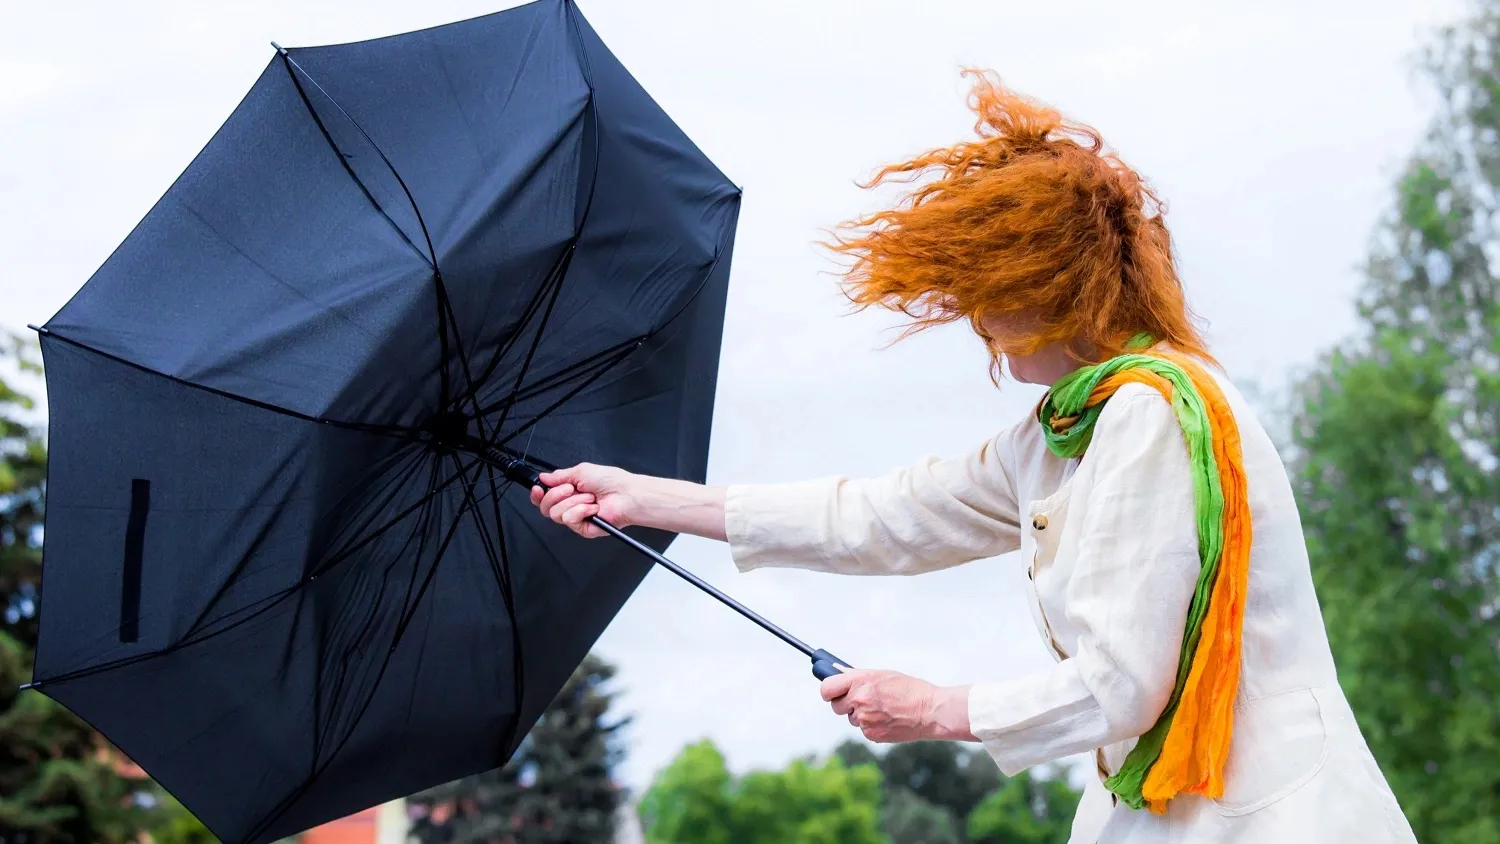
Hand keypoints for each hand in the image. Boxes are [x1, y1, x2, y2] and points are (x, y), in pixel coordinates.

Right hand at [529, 463, 638, 538]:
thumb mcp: (581, 471)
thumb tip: (544, 477)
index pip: (545, 496)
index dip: (537, 494)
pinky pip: (569, 520)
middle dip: (556, 495)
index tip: (538, 488)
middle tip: (571, 489)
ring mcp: (576, 517)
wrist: (626, 494)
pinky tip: (592, 508)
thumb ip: (559, 475)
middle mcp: (571, 504)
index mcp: (570, 490)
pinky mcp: (582, 529)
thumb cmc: (611, 481)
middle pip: (545, 507)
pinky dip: (580, 511)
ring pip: (555, 514)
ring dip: (573, 501)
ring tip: (589, 497)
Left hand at [821, 669, 974, 743]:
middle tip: (860, 700)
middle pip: (836, 706)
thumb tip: (838, 675)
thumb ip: (858, 677)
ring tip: (883, 709)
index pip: (827, 688)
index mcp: (860, 681)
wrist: (929, 711)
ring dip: (861, 715)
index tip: (831, 692)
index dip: (828, 691)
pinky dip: (872, 726)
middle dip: (845, 704)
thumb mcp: (882, 675)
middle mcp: (859, 700)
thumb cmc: (908, 689)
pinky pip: (864, 730)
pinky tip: (888, 719)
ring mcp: (864, 719)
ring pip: (852, 719)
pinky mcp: (871, 734)